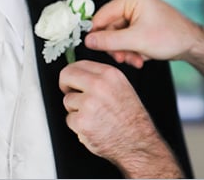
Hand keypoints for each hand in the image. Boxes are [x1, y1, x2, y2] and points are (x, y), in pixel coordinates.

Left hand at [59, 60, 183, 177]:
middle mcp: (99, 85)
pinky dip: (77, 125)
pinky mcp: (82, 121)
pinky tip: (91, 126)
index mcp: (109, 74)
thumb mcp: (121, 87)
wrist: (137, 140)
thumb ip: (102, 78)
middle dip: (65, 85)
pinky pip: (69, 119)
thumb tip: (81, 75)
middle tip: (70, 93)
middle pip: (67, 75)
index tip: (72, 80)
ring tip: (92, 115)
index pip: (79, 64)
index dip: (73, 73)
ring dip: (75, 109)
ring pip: (67, 100)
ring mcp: (89, 103)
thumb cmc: (131, 117)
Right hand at [84, 0, 203, 67]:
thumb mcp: (136, 41)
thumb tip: (88, 41)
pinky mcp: (143, 25)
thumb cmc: (170, 37)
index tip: (93, 48)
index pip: (103, 14)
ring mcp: (139, 14)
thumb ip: (109, 41)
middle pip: (110, 27)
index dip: (97, 33)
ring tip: (135, 60)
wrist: (193, 45)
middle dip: (116, 46)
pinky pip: (128, 38)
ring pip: (119, 36)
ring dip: (125, 51)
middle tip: (121, 58)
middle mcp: (135, 3)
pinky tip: (141, 58)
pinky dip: (132, 50)